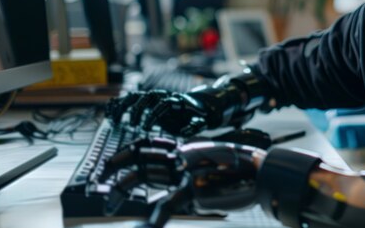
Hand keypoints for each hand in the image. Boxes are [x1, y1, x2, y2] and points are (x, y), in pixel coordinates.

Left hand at [98, 138, 265, 227]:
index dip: (127, 152)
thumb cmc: (240, 173)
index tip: (110, 163)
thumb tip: (181, 198)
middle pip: (141, 158)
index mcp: (186, 150)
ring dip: (120, 192)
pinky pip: (167, 205)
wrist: (261, 172)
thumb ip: (192, 178)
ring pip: (144, 176)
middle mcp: (182, 157)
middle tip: (102, 186)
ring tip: (107, 206)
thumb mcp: (212, 169)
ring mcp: (186, 171)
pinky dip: (153, 219)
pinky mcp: (194, 189)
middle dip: (116, 170)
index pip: (150, 145)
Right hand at [105, 89, 210, 136]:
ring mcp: (153, 97)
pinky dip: (118, 104)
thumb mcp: (200, 122)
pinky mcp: (145, 101)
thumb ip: (194, 126)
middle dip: (138, 110)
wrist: (195, 105)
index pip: (162, 104)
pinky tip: (108, 113)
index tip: (146, 128)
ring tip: (114, 120)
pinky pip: (129, 99)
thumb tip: (185, 132)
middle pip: (147, 97)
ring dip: (124, 106)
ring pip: (135, 96)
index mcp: (176, 101)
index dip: (153, 115)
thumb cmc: (197, 116)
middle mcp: (162, 96)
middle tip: (133, 125)